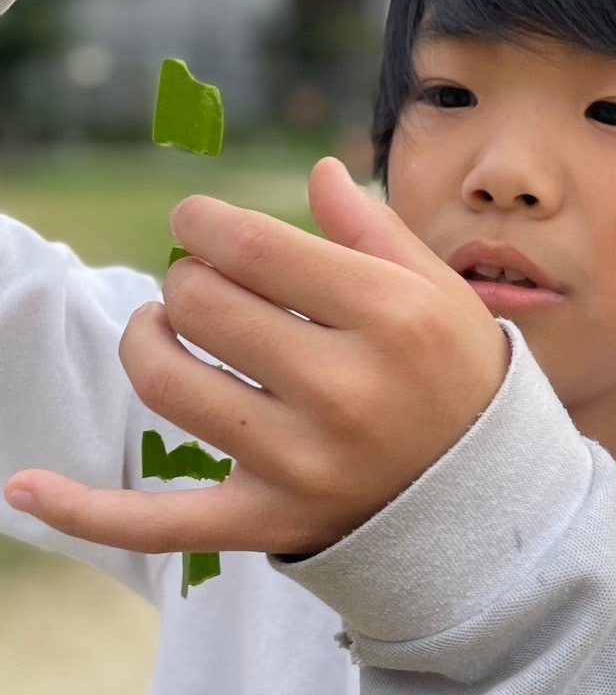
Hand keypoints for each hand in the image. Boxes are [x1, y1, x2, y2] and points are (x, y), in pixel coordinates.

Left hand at [4, 159, 511, 558]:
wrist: (490, 505)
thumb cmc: (461, 380)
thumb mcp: (442, 293)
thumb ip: (374, 229)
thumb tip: (314, 171)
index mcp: (388, 317)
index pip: (249, 243)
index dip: (202, 220)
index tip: (197, 222)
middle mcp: (343, 388)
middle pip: (200, 302)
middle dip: (186, 277)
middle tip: (204, 285)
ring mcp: (302, 462)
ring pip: (166, 381)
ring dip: (146, 339)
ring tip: (162, 330)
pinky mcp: (269, 523)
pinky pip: (159, 522)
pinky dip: (85, 510)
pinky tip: (22, 489)